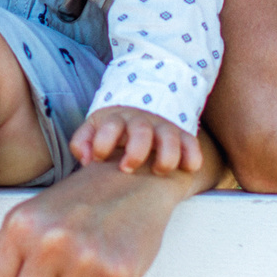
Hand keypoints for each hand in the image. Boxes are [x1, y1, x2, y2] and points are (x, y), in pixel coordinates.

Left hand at [70, 106, 202, 175]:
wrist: (143, 105)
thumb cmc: (114, 129)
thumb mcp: (94, 128)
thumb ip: (83, 141)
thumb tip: (87, 160)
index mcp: (117, 120)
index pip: (110, 126)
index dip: (102, 142)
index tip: (99, 158)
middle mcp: (141, 122)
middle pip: (141, 131)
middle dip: (135, 152)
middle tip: (127, 168)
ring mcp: (163, 128)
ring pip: (170, 137)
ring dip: (166, 156)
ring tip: (158, 171)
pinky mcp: (182, 135)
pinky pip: (191, 143)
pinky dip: (192, 155)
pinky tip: (188, 168)